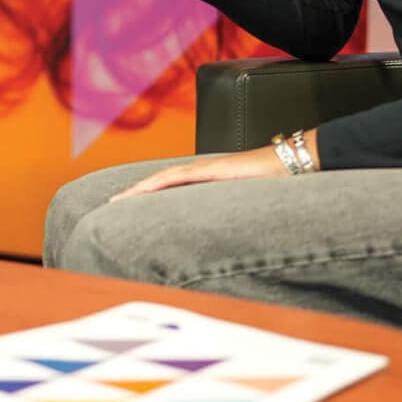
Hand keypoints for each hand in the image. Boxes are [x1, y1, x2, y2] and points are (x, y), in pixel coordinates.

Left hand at [107, 141, 305, 201]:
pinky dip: (159, 182)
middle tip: (112, 204)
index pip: (169, 186)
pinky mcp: (211, 169)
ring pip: (163, 177)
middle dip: (135, 193)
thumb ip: (229, 214)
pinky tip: (144, 189)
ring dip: (140, 188)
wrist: (290, 163)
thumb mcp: (244, 204)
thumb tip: (220, 238)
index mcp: (206, 180)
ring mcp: (205, 168)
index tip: (128, 206)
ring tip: (118, 200)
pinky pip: (180, 175)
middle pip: (160, 181)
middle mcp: (201, 170)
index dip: (147, 195)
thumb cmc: (273, 184)